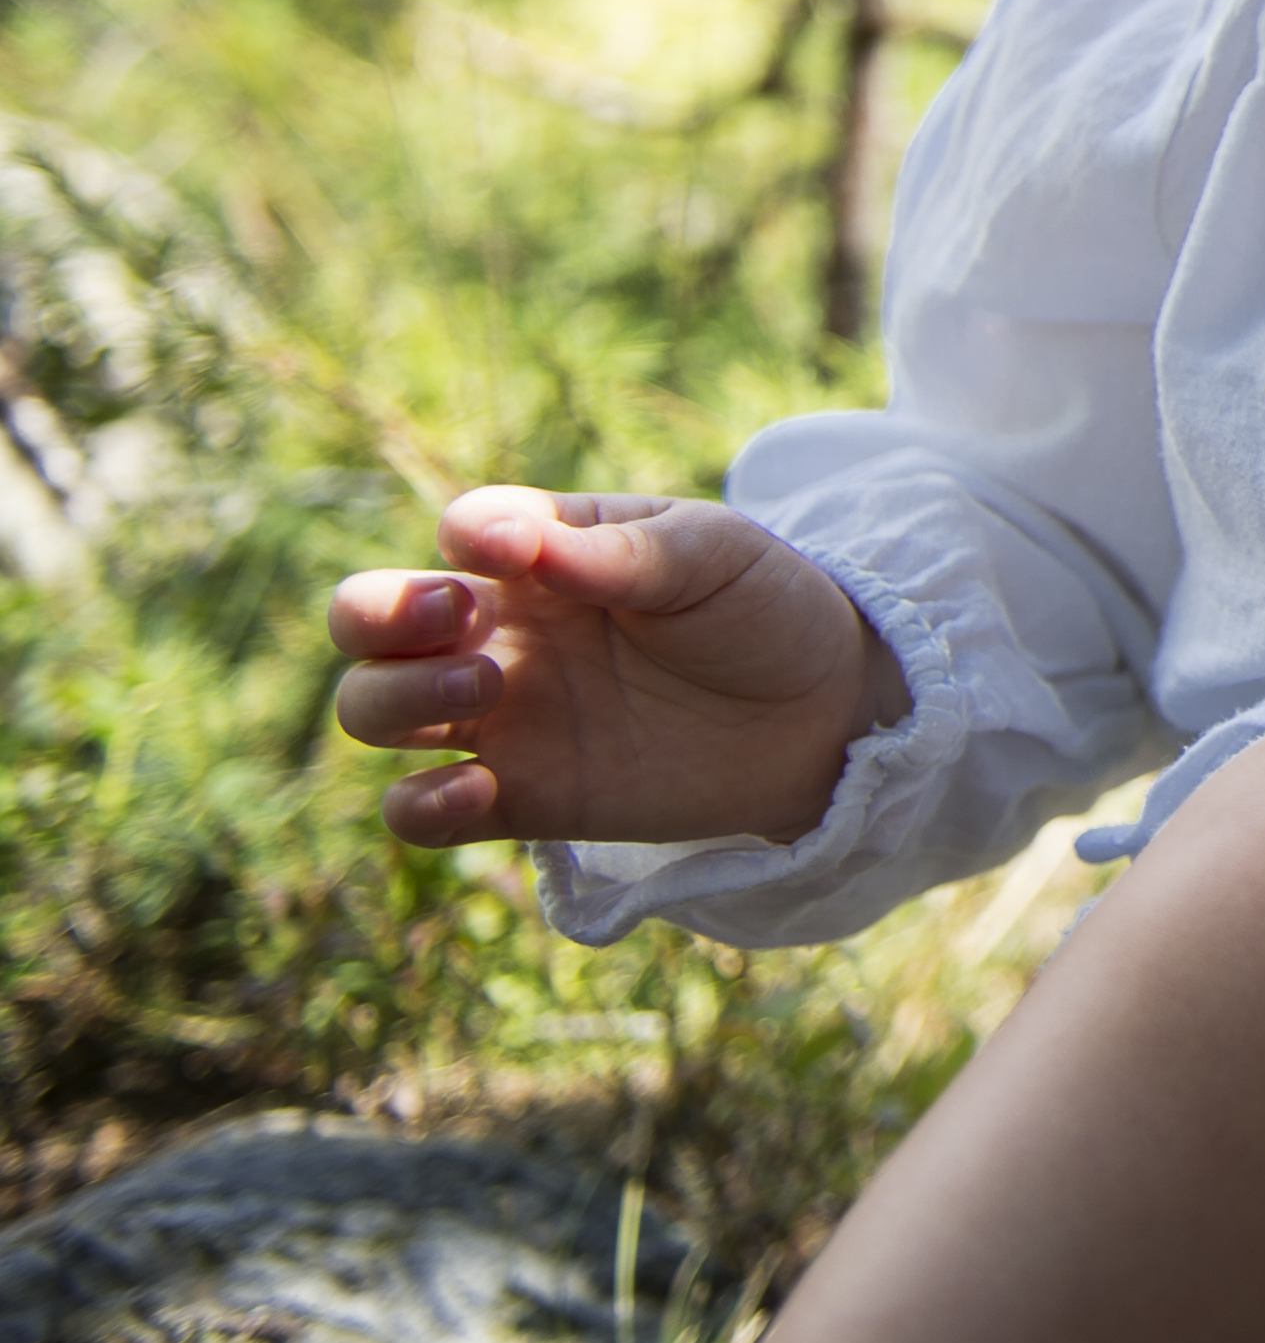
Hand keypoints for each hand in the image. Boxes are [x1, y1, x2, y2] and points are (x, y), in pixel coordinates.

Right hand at [327, 488, 904, 847]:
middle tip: (459, 619)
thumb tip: (517, 543)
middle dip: (376, 614)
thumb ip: (620, 552)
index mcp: (543, 554)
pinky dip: (418, 806)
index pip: (457, 531)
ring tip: (486, 692)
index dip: (464, 535)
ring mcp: (503, 717)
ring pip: (372, 708)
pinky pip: (418, 811)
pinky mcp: (522, 798)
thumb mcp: (712, 555)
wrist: (822, 714)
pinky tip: (478, 790)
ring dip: (396, 698)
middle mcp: (503, 632)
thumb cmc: (761, 609)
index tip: (511, 551)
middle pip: (365, 617)